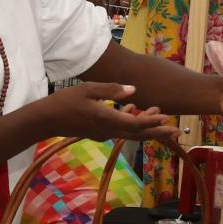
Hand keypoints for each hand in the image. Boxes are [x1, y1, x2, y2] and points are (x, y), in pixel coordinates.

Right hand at [37, 82, 177, 142]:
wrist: (46, 120)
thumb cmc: (64, 101)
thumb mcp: (88, 89)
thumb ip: (112, 90)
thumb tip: (134, 90)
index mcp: (107, 118)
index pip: (135, 123)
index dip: (152, 121)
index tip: (167, 118)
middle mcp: (108, 130)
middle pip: (138, 133)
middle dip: (158, 132)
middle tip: (176, 131)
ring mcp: (103, 133)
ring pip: (130, 133)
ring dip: (147, 127)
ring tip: (162, 118)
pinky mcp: (99, 133)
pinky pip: (120, 130)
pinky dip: (131, 122)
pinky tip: (133, 110)